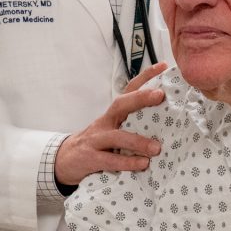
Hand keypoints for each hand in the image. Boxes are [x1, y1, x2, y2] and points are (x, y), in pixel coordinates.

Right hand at [55, 62, 167, 186]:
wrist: (64, 160)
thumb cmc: (97, 145)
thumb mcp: (112, 130)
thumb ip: (132, 126)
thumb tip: (166, 124)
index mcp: (112, 115)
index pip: (128, 90)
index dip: (145, 77)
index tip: (162, 66)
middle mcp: (104, 123)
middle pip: (120, 105)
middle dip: (140, 98)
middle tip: (160, 96)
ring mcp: (95, 139)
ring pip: (117, 136)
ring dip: (138, 141)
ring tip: (156, 148)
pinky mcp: (90, 158)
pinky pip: (110, 159)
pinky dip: (127, 162)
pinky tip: (142, 165)